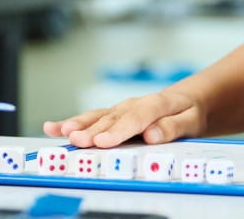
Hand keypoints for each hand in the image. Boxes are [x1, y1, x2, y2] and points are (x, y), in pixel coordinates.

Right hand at [43, 90, 206, 148]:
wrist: (185, 100)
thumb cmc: (188, 112)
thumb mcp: (190, 120)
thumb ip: (172, 127)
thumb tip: (152, 134)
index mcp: (156, 104)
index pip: (135, 118)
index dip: (118, 130)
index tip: (104, 142)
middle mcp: (134, 104)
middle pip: (111, 119)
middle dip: (93, 130)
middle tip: (77, 140)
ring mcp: (121, 109)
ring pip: (97, 117)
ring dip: (78, 124)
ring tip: (62, 132)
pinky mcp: (112, 115)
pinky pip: (91, 117)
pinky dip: (71, 121)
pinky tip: (52, 127)